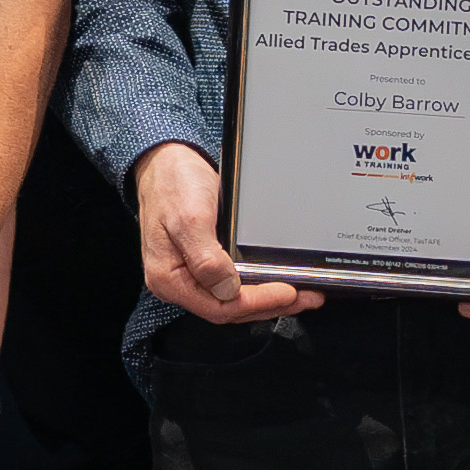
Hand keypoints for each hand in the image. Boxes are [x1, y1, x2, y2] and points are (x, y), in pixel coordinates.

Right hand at [136, 145, 317, 325]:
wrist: (165, 161)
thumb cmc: (172, 184)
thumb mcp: (190, 218)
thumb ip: (206, 259)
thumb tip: (228, 289)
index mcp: (170, 278)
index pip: (220, 307)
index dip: (258, 302)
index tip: (287, 292)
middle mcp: (179, 282)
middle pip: (230, 308)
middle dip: (270, 305)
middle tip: (304, 297)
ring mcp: (192, 273)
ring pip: (235, 300)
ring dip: (268, 299)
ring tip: (300, 294)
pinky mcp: (204, 263)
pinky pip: (234, 284)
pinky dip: (257, 285)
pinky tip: (275, 281)